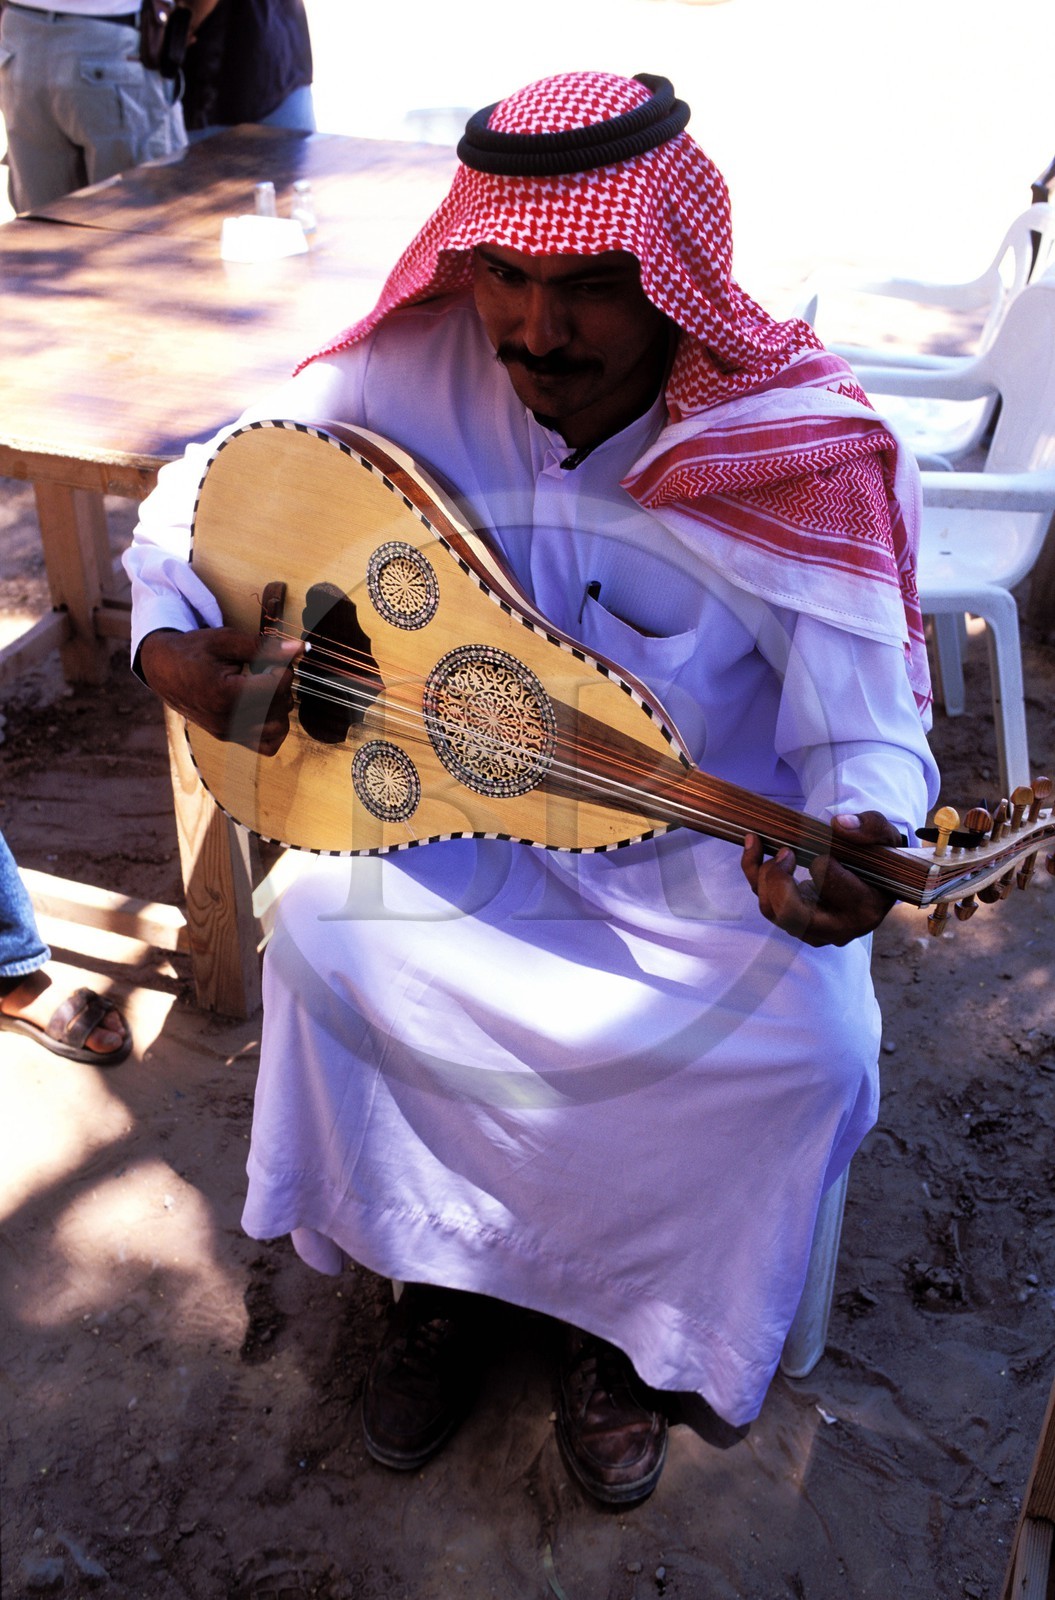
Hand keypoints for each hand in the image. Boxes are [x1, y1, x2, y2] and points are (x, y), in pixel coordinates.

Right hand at [139, 627, 302, 755]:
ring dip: (281, 707)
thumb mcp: (225, 640)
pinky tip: (266, 708)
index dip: (283, 668)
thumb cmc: (193, 652)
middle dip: (283, 685)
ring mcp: (228, 732)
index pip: (277, 687)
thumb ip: (263, 646)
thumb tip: (300, 648)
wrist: (163, 671)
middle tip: (267, 669)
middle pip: (281, 707)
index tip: (272, 658)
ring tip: (265, 688)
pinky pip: (267, 746)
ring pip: (279, 729)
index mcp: (226, 694)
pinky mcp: (229, 737)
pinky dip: (274, 729)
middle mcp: (227, 719)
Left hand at [741, 811, 901, 946]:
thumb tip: (839, 825)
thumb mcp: (886, 836)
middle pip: (791, 913)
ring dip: (763, 874)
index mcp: (864, 908)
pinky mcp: (795, 926)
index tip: (822, 843)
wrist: (876, 881)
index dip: (819, 858)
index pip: (828, 881)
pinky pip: (765, 904)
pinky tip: (755, 844)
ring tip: (770, 844)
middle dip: (777, 877)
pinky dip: (754, 873)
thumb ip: (870, 827)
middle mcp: (838, 929)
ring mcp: (814, 932)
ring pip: (772, 910)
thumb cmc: (879, 859)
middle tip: (786, 851)